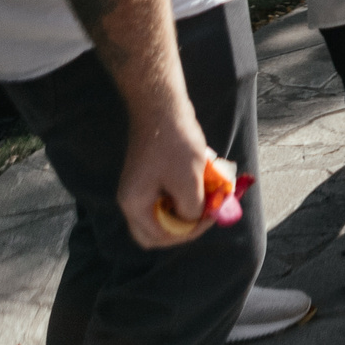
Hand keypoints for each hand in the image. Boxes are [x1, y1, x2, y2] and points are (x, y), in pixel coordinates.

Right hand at [121, 102, 219, 249]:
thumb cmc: (174, 144)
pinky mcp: (152, 174)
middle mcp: (133, 199)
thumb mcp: (188, 180)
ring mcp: (142, 186)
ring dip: (190, 205)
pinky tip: (206, 176)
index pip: (158, 237)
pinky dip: (188, 189)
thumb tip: (195, 219)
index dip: (187, 234)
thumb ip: (192, 207)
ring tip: (211, 192)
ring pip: (167, 209)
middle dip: (186, 224)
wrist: (162, 107)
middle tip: (208, 213)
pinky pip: (170, 192)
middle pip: (159, 228)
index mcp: (135, 205)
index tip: (209, 218)